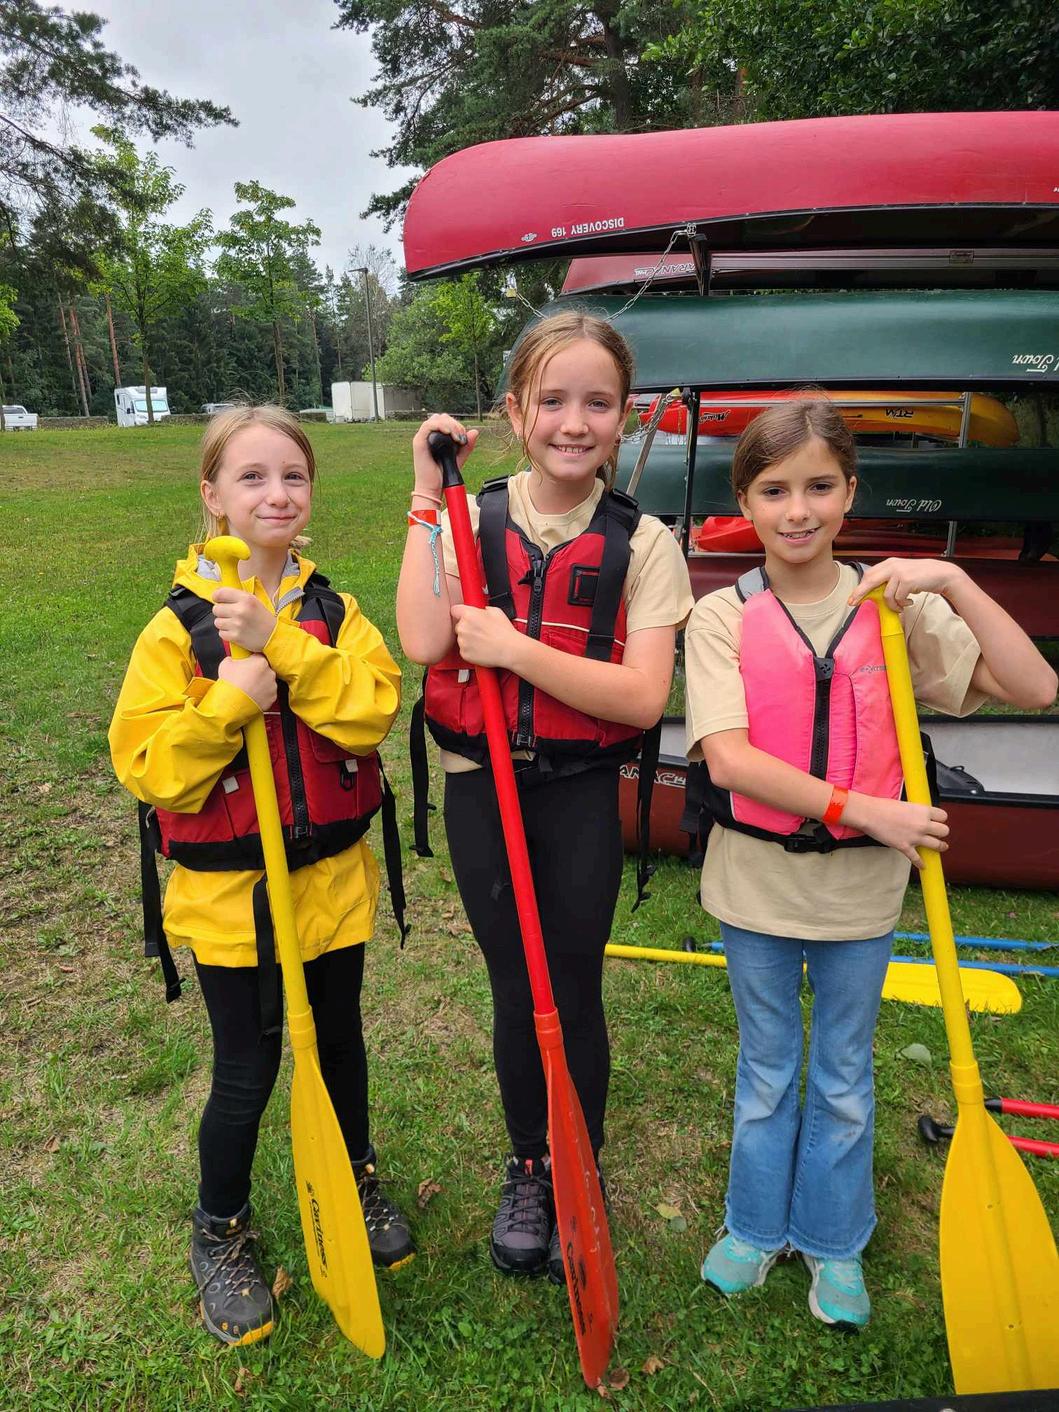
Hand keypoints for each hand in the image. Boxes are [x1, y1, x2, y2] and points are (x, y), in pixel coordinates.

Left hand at [212, 587, 276, 652]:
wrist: (274, 636)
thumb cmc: (263, 618)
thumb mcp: (254, 601)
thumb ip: (237, 596)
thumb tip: (218, 595)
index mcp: (246, 599)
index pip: (220, 593)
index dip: (217, 597)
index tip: (219, 600)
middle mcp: (240, 610)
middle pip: (216, 609)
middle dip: (221, 612)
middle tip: (231, 614)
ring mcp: (237, 624)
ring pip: (217, 622)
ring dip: (224, 623)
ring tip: (234, 624)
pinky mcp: (235, 637)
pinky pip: (221, 633)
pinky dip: (227, 633)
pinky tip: (236, 632)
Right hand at [218, 654, 276, 710]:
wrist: (232, 704)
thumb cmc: (230, 684)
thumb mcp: (226, 664)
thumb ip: (232, 659)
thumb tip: (232, 660)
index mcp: (260, 661)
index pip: (258, 657)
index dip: (251, 661)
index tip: (246, 666)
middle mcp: (270, 672)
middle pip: (264, 670)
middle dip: (256, 673)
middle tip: (245, 678)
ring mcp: (272, 686)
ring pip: (267, 682)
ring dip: (260, 684)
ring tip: (248, 689)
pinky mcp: (272, 697)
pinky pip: (268, 694)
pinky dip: (262, 695)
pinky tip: (252, 696)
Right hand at [412, 414, 478, 497]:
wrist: (432, 489)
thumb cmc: (443, 475)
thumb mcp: (459, 458)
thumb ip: (467, 446)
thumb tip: (475, 431)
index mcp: (436, 438)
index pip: (446, 421)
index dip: (457, 424)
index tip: (463, 437)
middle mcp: (428, 436)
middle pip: (441, 417)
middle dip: (454, 424)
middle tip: (460, 438)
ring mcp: (422, 438)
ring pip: (435, 419)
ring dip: (449, 425)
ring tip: (456, 437)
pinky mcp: (418, 442)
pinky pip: (428, 426)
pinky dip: (439, 426)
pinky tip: (448, 433)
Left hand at [450, 603, 519, 669]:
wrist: (509, 650)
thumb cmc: (504, 632)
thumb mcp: (496, 611)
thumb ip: (482, 609)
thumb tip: (480, 611)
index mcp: (468, 615)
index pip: (455, 610)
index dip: (460, 613)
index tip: (463, 616)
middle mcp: (462, 627)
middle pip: (458, 625)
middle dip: (467, 627)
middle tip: (480, 630)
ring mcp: (462, 641)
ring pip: (461, 638)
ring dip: (469, 639)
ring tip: (483, 640)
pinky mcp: (464, 653)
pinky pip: (464, 649)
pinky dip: (471, 649)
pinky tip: (481, 647)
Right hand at [843, 793, 948, 868]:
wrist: (870, 814)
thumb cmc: (883, 807)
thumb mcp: (905, 805)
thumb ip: (915, 812)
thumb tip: (918, 817)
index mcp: (923, 811)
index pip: (943, 815)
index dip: (940, 819)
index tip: (938, 821)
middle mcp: (922, 824)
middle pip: (944, 831)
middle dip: (941, 832)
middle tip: (937, 833)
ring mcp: (915, 837)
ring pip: (937, 845)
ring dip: (939, 847)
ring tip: (941, 847)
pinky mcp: (905, 847)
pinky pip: (917, 859)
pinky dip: (920, 863)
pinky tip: (923, 866)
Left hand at [849, 558, 967, 610]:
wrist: (942, 574)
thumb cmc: (921, 576)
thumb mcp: (902, 574)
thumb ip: (888, 580)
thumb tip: (872, 593)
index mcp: (889, 563)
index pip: (869, 575)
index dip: (860, 588)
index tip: (853, 599)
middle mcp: (892, 565)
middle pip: (870, 580)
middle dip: (860, 594)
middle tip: (854, 604)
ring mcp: (899, 572)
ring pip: (886, 595)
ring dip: (893, 605)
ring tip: (901, 606)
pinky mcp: (907, 580)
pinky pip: (897, 598)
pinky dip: (902, 604)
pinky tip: (909, 602)